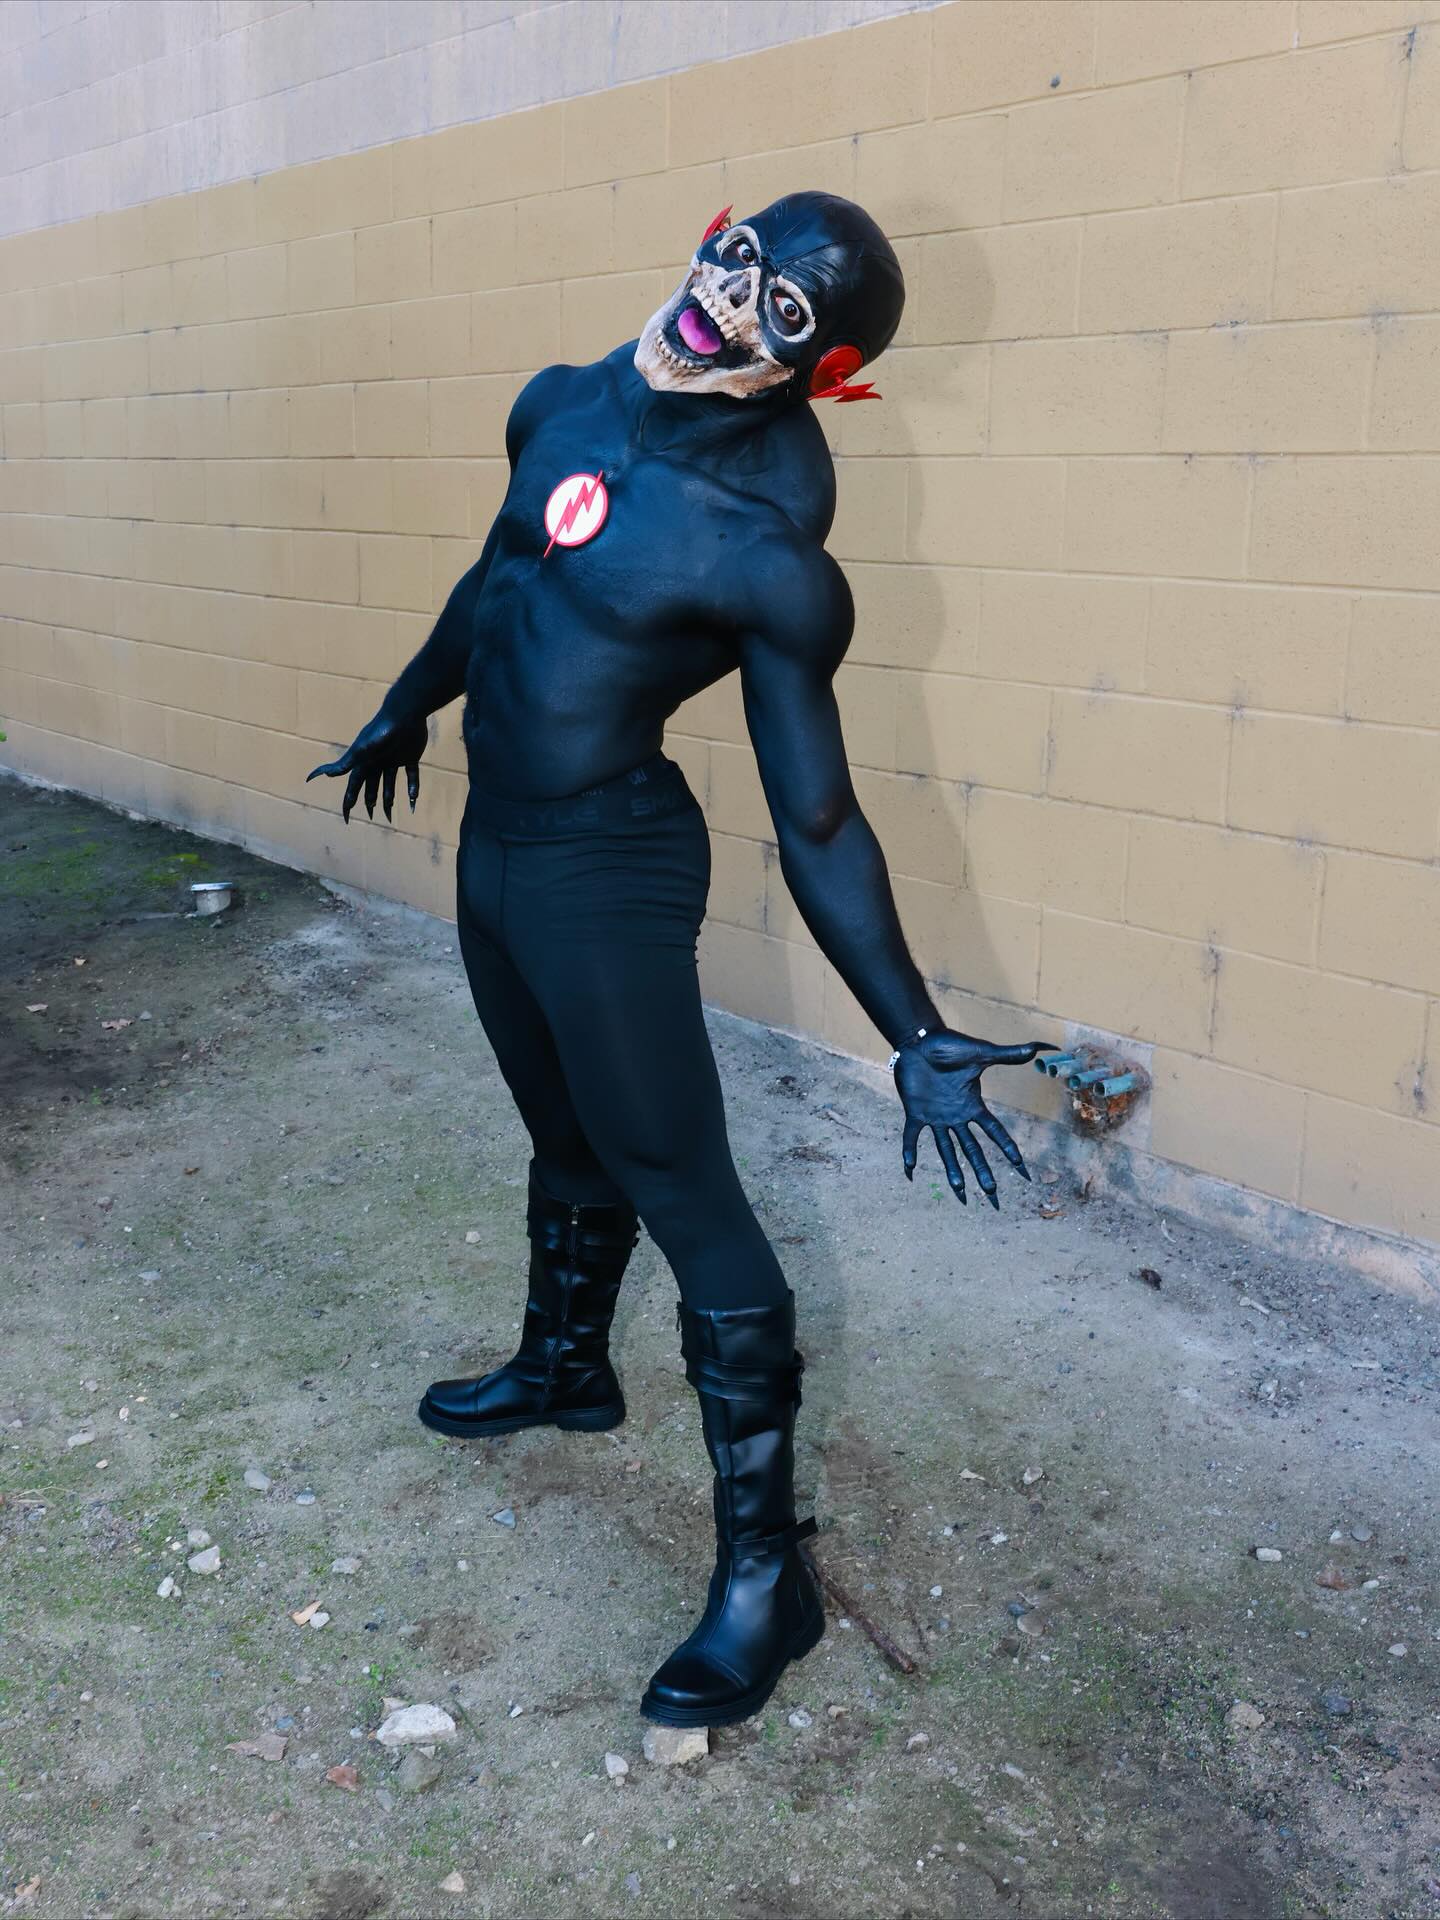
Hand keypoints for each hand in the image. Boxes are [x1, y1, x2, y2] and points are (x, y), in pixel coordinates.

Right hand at [306, 706, 428, 823]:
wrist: (405, 713)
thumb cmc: (381, 730)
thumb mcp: (362, 749)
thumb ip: (346, 763)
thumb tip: (327, 775)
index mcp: (364, 762)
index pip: (354, 786)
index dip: (349, 801)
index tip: (347, 816)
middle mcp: (377, 762)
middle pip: (371, 786)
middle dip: (370, 800)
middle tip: (372, 815)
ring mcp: (393, 759)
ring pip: (390, 783)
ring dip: (389, 797)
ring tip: (390, 813)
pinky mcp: (410, 756)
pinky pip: (411, 775)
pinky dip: (412, 787)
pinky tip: (413, 800)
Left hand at [895, 1028, 1056, 1208]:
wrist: (920, 1040)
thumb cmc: (950, 1045)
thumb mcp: (981, 1053)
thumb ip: (1008, 1055)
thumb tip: (1039, 1047)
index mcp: (973, 1105)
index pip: (995, 1132)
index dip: (1008, 1149)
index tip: (1021, 1169)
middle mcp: (956, 1116)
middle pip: (973, 1150)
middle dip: (982, 1171)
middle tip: (992, 1194)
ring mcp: (936, 1116)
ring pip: (946, 1149)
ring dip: (952, 1169)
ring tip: (959, 1191)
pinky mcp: (915, 1112)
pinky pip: (912, 1135)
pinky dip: (910, 1149)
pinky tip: (909, 1168)